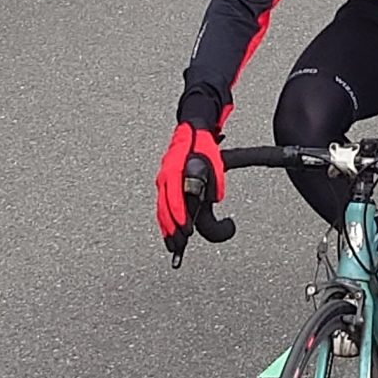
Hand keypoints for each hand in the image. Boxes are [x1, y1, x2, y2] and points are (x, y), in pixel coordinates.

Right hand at [156, 122, 223, 242]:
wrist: (191, 131)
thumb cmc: (202, 146)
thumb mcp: (214, 160)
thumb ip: (216, 179)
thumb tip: (216, 198)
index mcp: (175, 170)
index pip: (175, 198)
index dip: (180, 216)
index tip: (187, 230)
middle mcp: (165, 177)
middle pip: (164, 209)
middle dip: (172, 229)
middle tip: (179, 246)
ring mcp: (162, 181)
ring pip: (161, 210)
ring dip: (166, 229)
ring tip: (172, 245)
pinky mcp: (164, 185)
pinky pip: (161, 206)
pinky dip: (164, 220)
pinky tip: (167, 232)